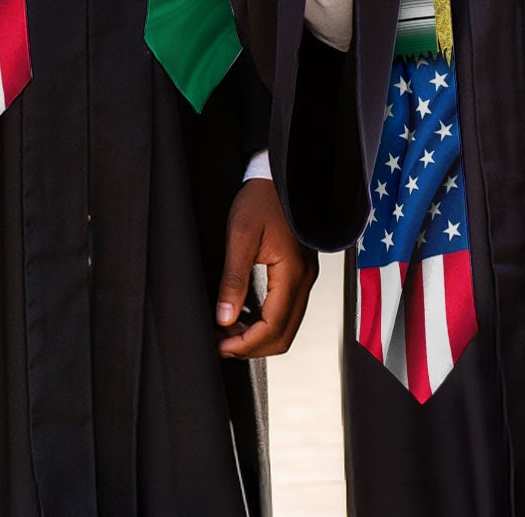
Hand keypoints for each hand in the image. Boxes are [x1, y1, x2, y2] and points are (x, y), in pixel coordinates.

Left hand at [215, 177, 316, 358]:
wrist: (278, 177)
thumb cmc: (260, 199)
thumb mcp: (240, 236)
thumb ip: (233, 279)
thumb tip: (224, 318)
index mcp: (292, 273)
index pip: (273, 327)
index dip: (245, 344)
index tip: (220, 346)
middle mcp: (304, 280)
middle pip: (283, 335)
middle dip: (252, 346)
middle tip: (221, 344)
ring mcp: (305, 278)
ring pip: (286, 326)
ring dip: (258, 336)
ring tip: (227, 331)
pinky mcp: (299, 273)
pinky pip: (287, 310)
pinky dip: (266, 322)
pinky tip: (244, 316)